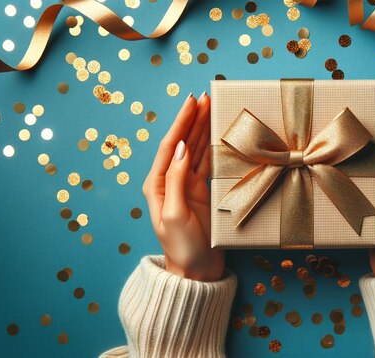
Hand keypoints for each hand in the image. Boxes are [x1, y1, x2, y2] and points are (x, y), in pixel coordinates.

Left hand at [142, 92, 223, 281]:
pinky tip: (217, 132)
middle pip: (183, 142)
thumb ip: (175, 180)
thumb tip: (180, 147)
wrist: (196, 270)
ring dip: (202, 128)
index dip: (181, 122)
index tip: (192, 101)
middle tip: (205, 96)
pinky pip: (206, 163)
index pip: (170, 146)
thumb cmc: (182, 247)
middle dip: (193, 119)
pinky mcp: (201, 191)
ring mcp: (186, 185)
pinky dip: (212, 146)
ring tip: (212, 107)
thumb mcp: (175, 215)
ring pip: (195, 149)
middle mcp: (170, 180)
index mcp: (157, 184)